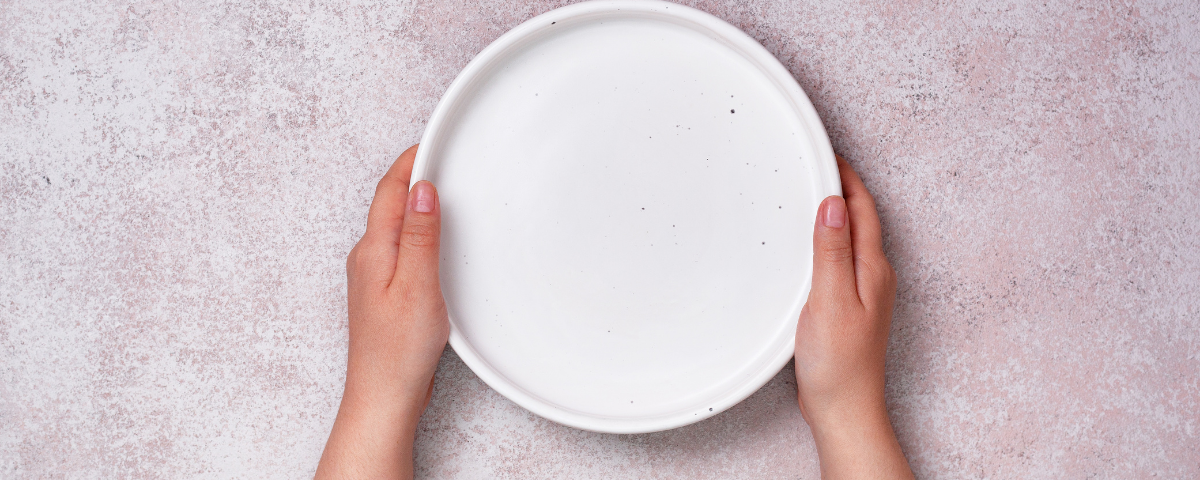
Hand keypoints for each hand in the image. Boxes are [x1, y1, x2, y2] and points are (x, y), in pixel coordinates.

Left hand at [316, 145, 448, 479]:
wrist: (384, 396)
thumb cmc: (398, 352)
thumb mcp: (417, 285)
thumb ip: (419, 235)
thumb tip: (421, 188)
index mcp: (373, 249)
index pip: (391, 189)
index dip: (412, 159)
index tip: (435, 138)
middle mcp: (368, 257)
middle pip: (391, 200)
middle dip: (416, 172)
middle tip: (445, 152)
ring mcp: (374, 275)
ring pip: (396, 223)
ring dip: (418, 200)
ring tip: (444, 184)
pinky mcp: (386, 292)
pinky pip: (402, 245)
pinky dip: (420, 229)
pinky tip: (437, 235)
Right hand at [795, 155, 912, 478]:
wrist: (843, 407)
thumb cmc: (838, 363)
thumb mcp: (830, 300)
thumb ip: (832, 251)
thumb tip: (833, 204)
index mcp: (872, 268)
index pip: (862, 207)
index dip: (845, 176)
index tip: (825, 152)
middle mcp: (873, 274)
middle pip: (859, 217)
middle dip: (841, 186)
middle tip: (815, 161)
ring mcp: (863, 290)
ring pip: (850, 236)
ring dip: (833, 211)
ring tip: (811, 191)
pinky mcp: (849, 304)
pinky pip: (840, 256)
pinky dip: (826, 238)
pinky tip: (808, 243)